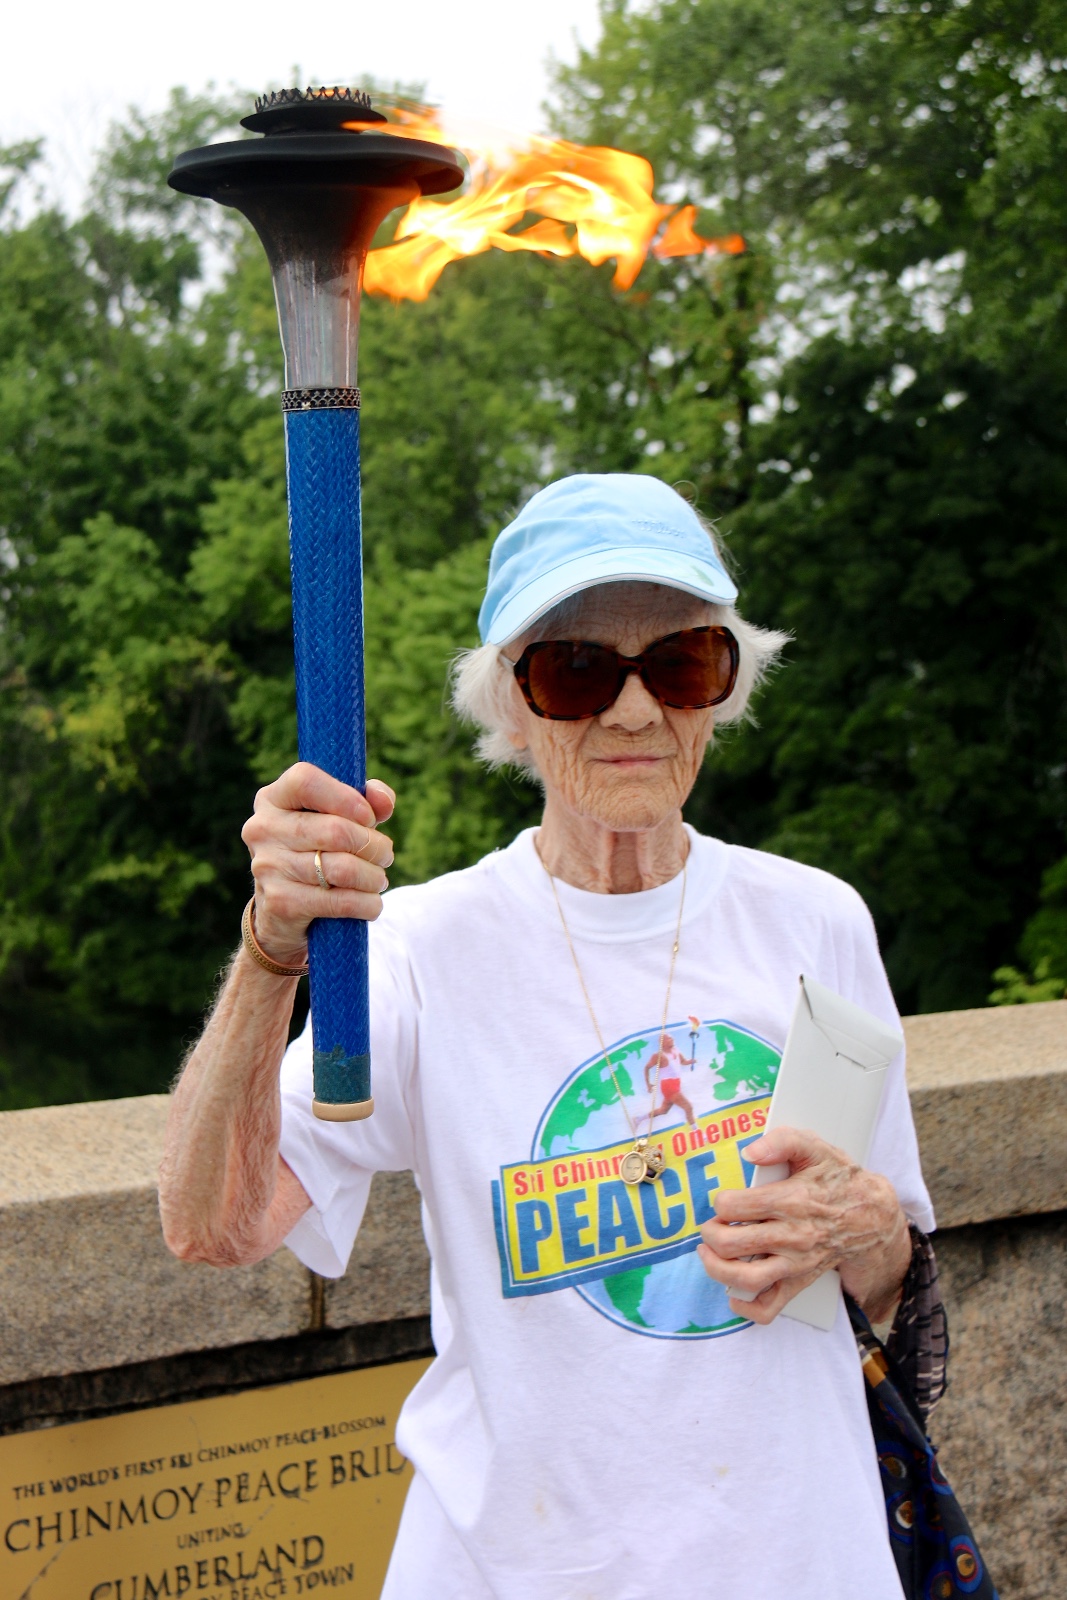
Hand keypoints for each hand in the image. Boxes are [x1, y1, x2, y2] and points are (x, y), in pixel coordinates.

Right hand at [240, 762, 395, 964]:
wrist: (281, 909)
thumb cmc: (317, 849)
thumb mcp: (336, 818)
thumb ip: (366, 801)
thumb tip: (383, 801)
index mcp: (273, 798)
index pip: (305, 781)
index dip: (346, 798)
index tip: (369, 817)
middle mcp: (263, 829)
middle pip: (335, 831)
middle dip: (373, 845)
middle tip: (384, 854)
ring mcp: (268, 866)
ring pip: (342, 869)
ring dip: (373, 877)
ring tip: (379, 879)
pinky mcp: (279, 902)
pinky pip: (339, 901)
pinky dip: (366, 903)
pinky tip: (371, 903)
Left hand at [697, 1127, 910, 1325]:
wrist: (872, 1217)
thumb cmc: (839, 1180)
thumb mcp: (816, 1148)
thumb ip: (782, 1141)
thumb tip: (751, 1152)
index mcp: (791, 1200)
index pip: (734, 1207)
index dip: (720, 1203)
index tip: (724, 1200)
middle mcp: (791, 1235)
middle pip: (732, 1244)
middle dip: (710, 1234)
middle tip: (711, 1226)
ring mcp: (795, 1263)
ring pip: (746, 1278)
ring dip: (717, 1269)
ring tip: (709, 1255)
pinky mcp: (799, 1281)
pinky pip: (770, 1306)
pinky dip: (747, 1306)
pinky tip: (733, 1293)